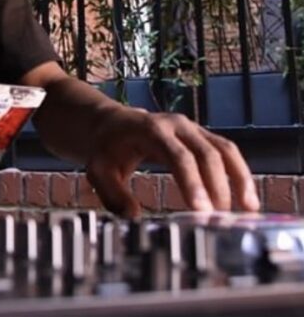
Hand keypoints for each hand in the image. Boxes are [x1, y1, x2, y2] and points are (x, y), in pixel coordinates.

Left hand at [85, 107, 260, 216]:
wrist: (111, 125)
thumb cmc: (106, 149)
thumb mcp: (99, 171)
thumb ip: (113, 194)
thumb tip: (133, 217)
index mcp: (151, 129)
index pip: (178, 156)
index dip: (193, 183)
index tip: (202, 211)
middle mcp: (176, 125)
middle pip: (206, 154)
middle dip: (216, 187)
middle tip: (219, 220)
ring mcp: (192, 128)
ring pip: (224, 150)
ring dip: (238, 179)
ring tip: (245, 211)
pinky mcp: (202, 136)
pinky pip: (227, 152)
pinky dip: (240, 174)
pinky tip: (246, 200)